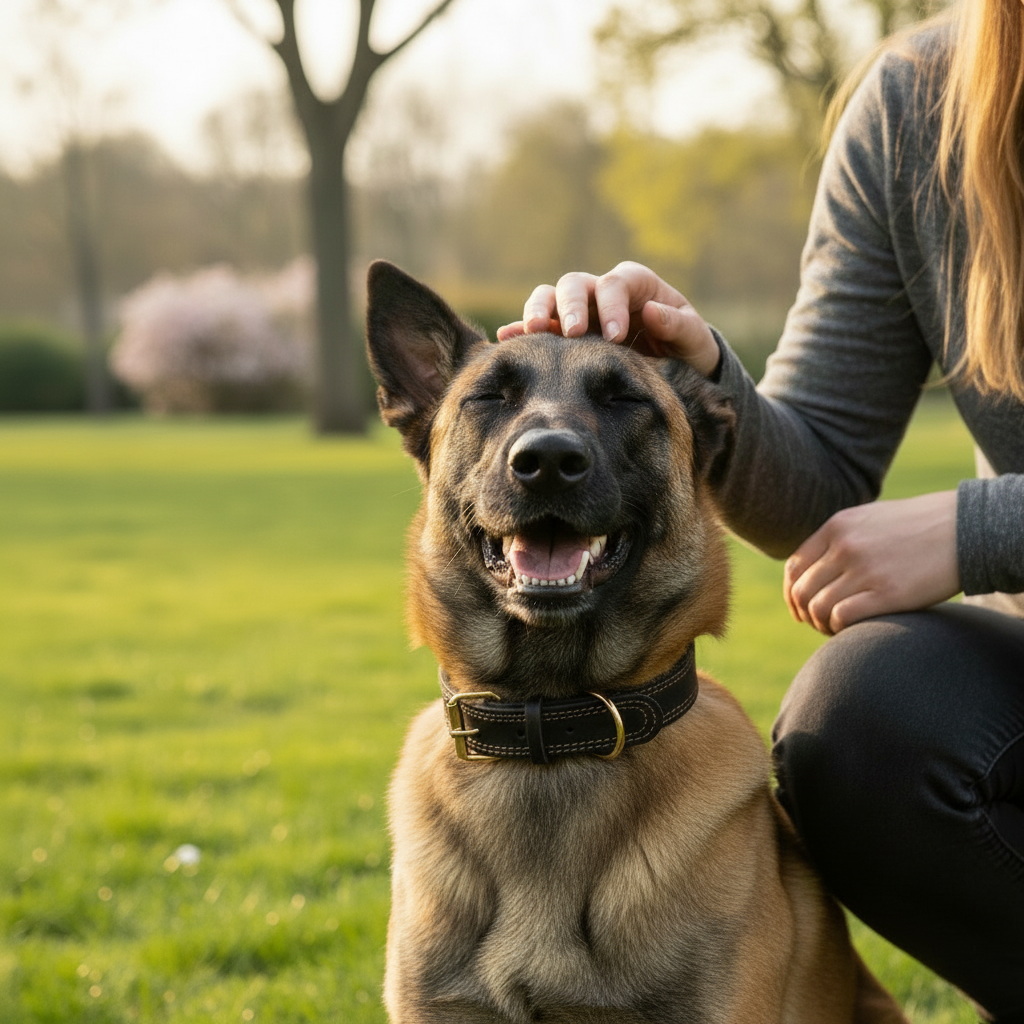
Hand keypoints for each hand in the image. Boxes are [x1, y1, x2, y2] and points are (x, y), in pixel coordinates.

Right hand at [496, 261, 720, 377]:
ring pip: (549, 297)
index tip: (615, 336)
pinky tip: (505, 338)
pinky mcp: (564, 331)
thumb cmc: (686, 347)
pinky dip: (520, 329)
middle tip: (573, 333)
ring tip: (535, 332)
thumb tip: (652, 313)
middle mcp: (601, 292)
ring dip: (539, 312)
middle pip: (574, 284)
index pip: (614, 284)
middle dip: (570, 306)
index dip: (612, 307)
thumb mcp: (692, 337)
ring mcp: (579, 310)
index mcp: (634, 284)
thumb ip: (677, 324)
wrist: (674, 365)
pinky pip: (538, 325)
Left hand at [784, 491, 960, 635]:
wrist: (965, 528)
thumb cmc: (918, 526)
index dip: (792, 593)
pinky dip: (838, 628)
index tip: (800, 607)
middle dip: (804, 613)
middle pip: (802, 590)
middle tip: (818, 623)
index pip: (794, 567)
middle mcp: (845, 547)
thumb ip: (839, 537)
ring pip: (818, 607)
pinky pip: (842, 617)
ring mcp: (865, 570)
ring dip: (820, 624)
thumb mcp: (870, 519)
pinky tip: (850, 630)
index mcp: (837, 527)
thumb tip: (813, 565)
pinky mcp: (886, 593)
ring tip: (834, 629)